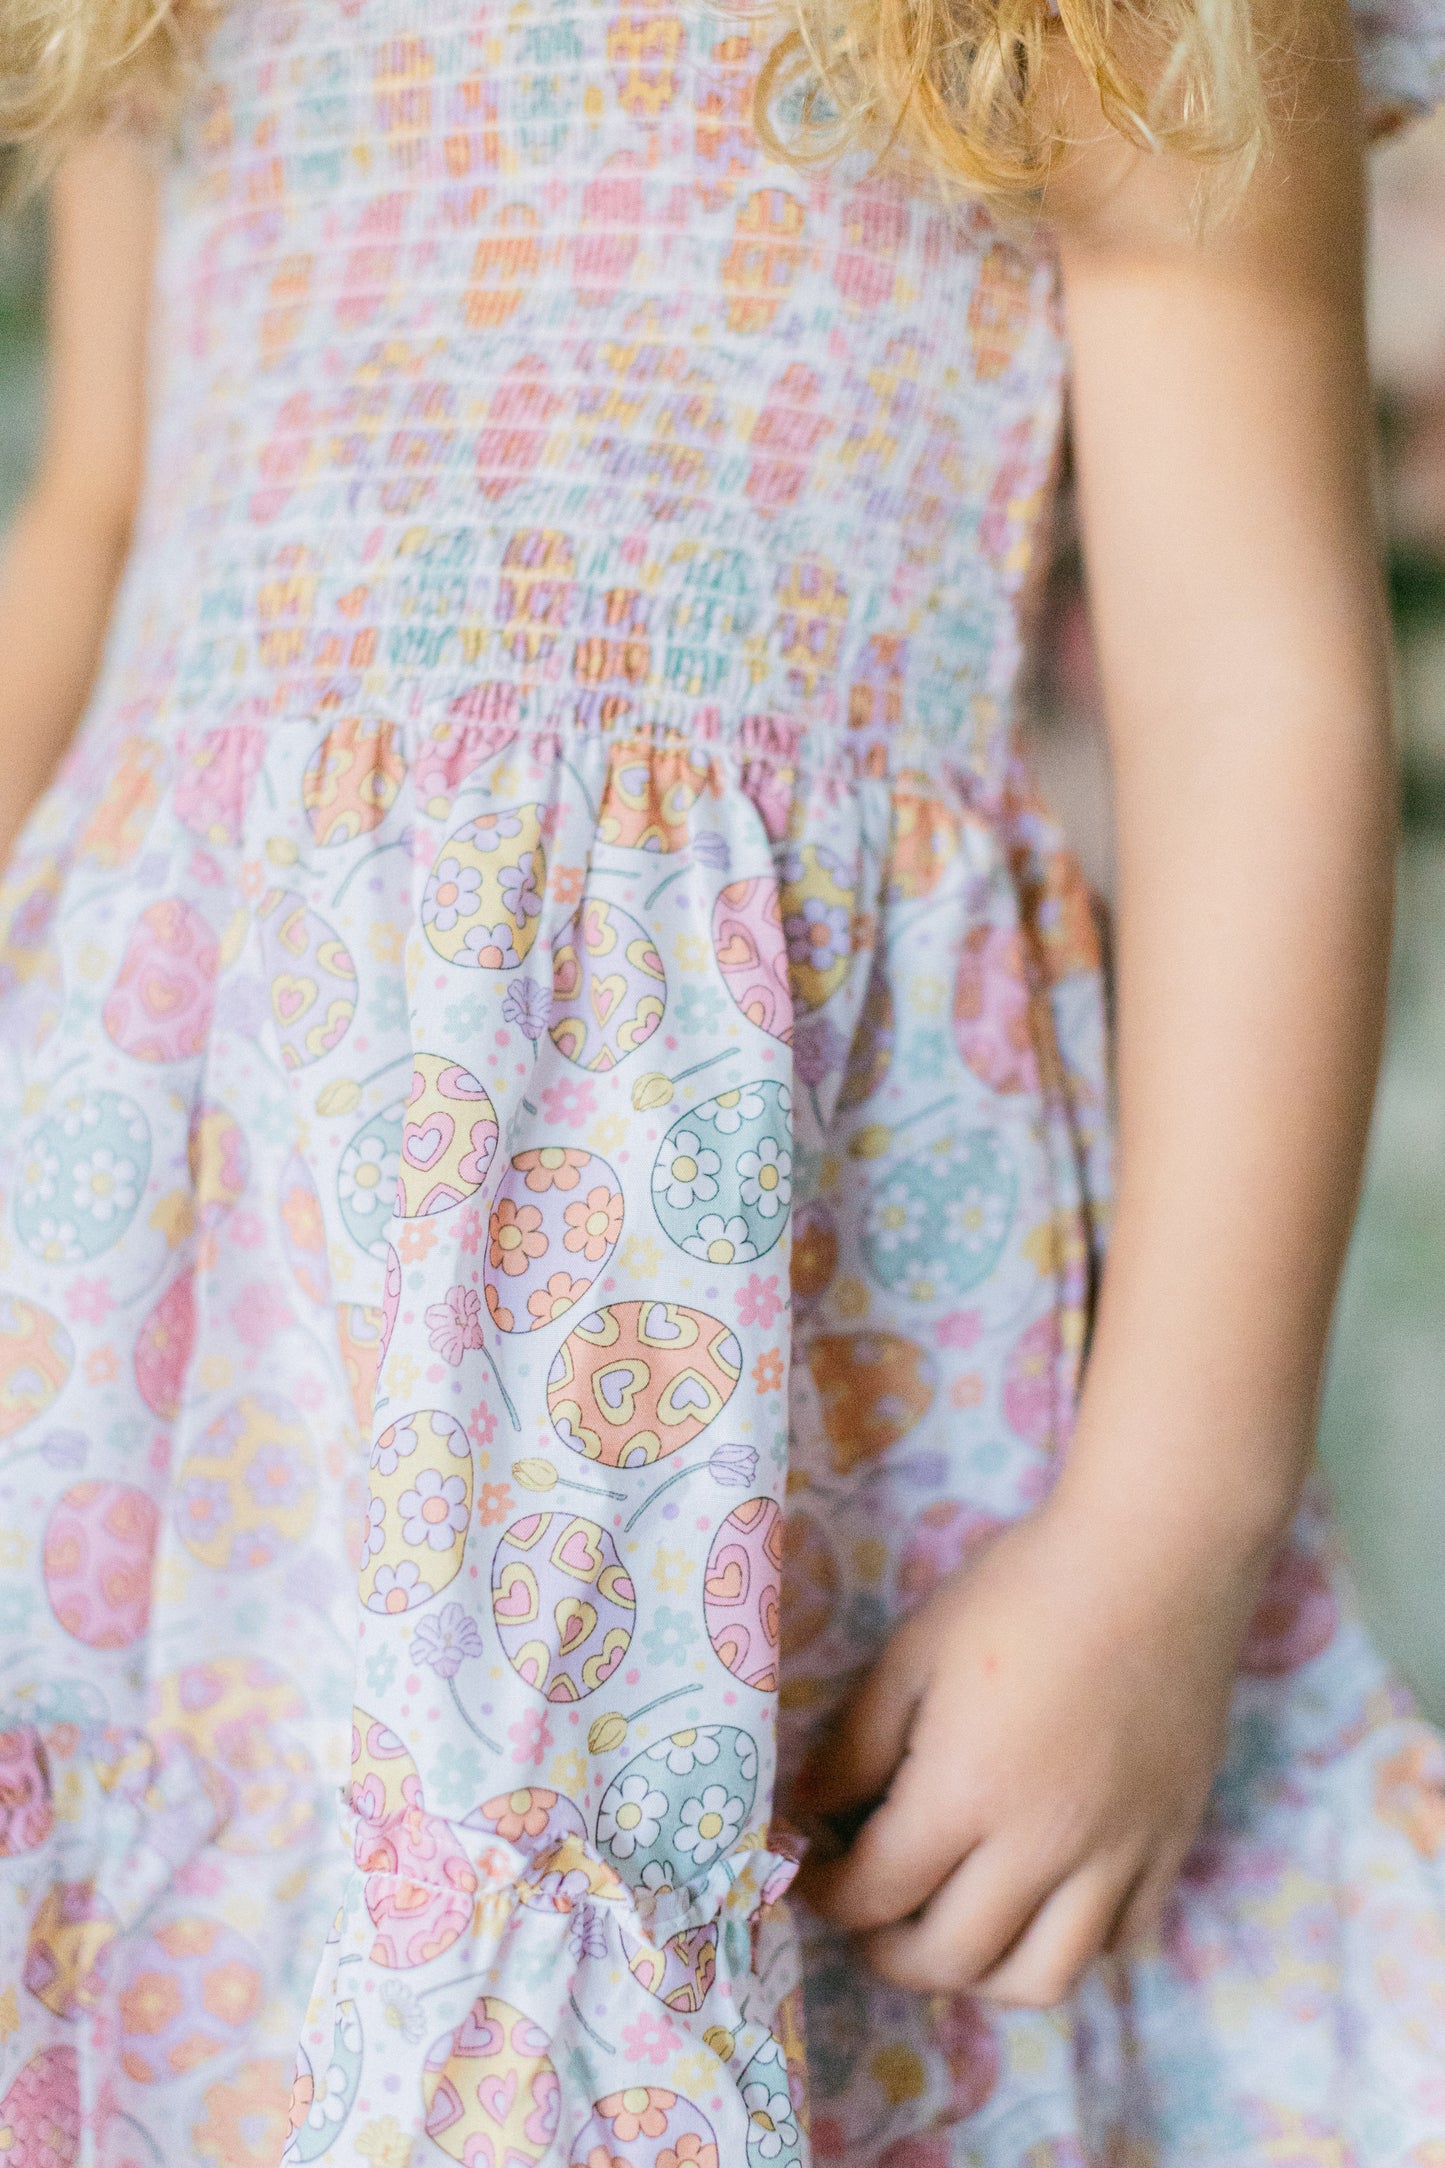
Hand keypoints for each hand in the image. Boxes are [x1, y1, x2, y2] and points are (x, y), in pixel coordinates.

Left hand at [789, 1489, 1264, 2006]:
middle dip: (889, 1953)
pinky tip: (1043, 1901)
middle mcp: (1046, 1846)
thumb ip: (855, 1744)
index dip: (829, 1895)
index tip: (812, 1874)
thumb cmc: (1023, 1589)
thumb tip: (809, 1813)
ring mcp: (1120, 1854)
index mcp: (968, 1792)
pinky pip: (1124, 1940)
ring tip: (950, 1932)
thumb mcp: (913, 1653)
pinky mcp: (1173, 1842)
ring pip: (1046, 1977)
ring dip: (981, 1975)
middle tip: (867, 1916)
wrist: (1157, 1557)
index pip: (878, 1892)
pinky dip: (1074, 1945)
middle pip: (954, 1958)